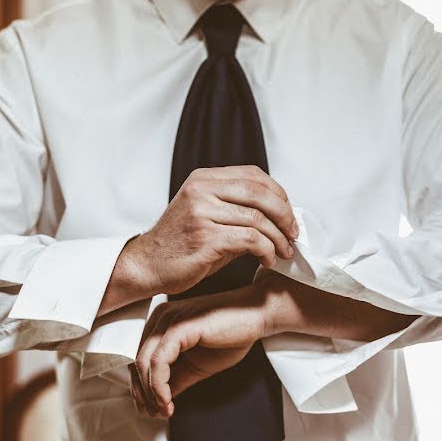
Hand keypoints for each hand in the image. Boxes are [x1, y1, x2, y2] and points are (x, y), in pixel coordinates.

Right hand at [124, 166, 298, 295]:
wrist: (148, 265)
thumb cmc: (181, 244)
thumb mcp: (207, 216)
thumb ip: (238, 209)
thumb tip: (278, 216)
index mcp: (203, 179)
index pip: (253, 175)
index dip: (278, 194)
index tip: (289, 214)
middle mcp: (202, 190)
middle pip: (260, 193)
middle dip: (285, 215)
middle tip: (293, 234)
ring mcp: (202, 213)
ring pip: (258, 219)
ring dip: (278, 238)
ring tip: (284, 251)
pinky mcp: (206, 238)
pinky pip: (250, 240)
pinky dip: (266, 251)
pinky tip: (266, 260)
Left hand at [130, 282, 276, 417]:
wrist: (256, 316)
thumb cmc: (232, 335)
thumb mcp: (197, 366)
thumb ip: (176, 379)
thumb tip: (158, 401)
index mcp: (162, 324)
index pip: (140, 359)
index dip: (142, 388)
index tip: (152, 409)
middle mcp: (160, 318)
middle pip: (138, 362)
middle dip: (143, 393)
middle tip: (156, 414)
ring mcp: (168, 320)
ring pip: (144, 363)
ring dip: (150, 393)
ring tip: (164, 409)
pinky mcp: (179, 326)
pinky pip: (159, 361)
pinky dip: (159, 385)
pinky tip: (168, 400)